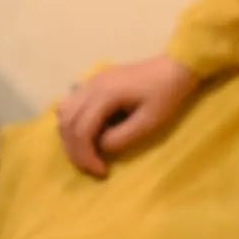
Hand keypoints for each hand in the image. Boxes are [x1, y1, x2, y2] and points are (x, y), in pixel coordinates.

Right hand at [55, 55, 198, 176]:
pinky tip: (88, 133)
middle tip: (92, 167)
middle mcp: (91, 85)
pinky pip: (71, 103)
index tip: (101, 171)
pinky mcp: (94, 82)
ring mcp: (91, 81)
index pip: (81, 131)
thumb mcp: (148, 122)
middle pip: (67, 123)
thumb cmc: (165, 94)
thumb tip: (100, 148)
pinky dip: (72, 122)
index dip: (86, 156)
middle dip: (75, 150)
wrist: (174, 67)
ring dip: (70, 136)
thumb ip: (120, 137)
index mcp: (104, 94)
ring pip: (64, 112)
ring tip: (88, 152)